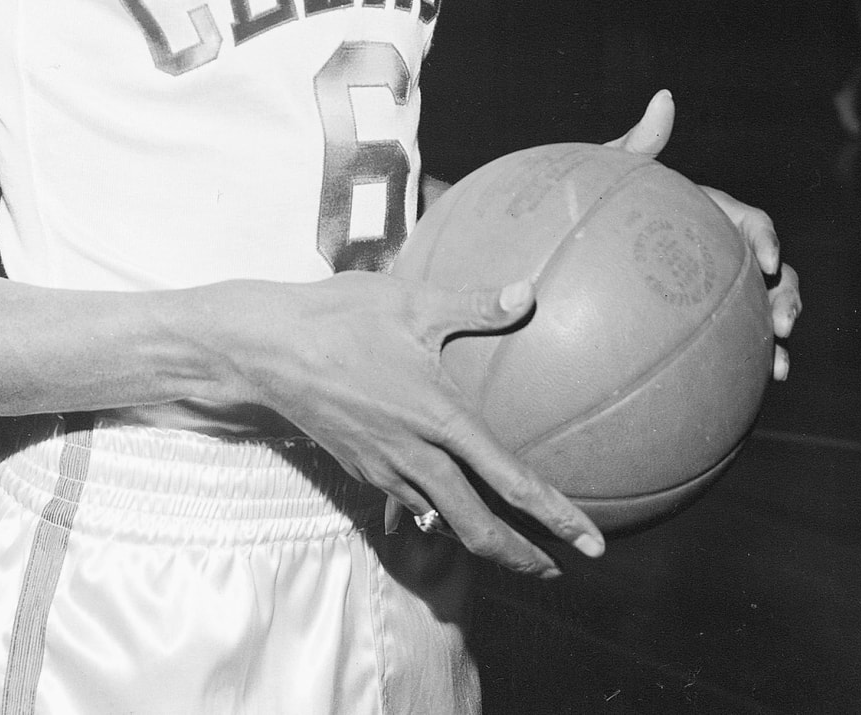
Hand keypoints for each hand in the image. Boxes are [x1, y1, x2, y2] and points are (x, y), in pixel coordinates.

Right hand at [241, 273, 604, 578]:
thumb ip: (474, 303)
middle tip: (558, 570)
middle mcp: (415, 455)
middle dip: (521, 556)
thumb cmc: (342, 317)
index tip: (592, 543)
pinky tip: (448, 508)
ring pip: (442, 521)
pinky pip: (409, 504)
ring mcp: (384, 467)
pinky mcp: (360, 467)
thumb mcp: (412, 301)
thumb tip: (530, 290)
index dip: (555, 516)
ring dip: (481, 540)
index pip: (510, 480)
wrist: (268, 351)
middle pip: (477, 526)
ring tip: (513, 547)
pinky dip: (438, 517)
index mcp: (439, 417)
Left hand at [605, 93, 801, 382]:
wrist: (565, 259)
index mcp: (705, 215)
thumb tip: (665, 97)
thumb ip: (639, 142)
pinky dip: (740, 370)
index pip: (749, 222)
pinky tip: (740, 397)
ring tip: (778, 367)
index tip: (766, 261)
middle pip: (771, 274)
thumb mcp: (609, 170)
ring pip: (757, 315)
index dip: (766, 238)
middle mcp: (715, 255)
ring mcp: (708, 293)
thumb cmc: (585, 203)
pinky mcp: (694, 327)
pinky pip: (724, 349)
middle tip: (783, 323)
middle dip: (787, 296)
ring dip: (776, 338)